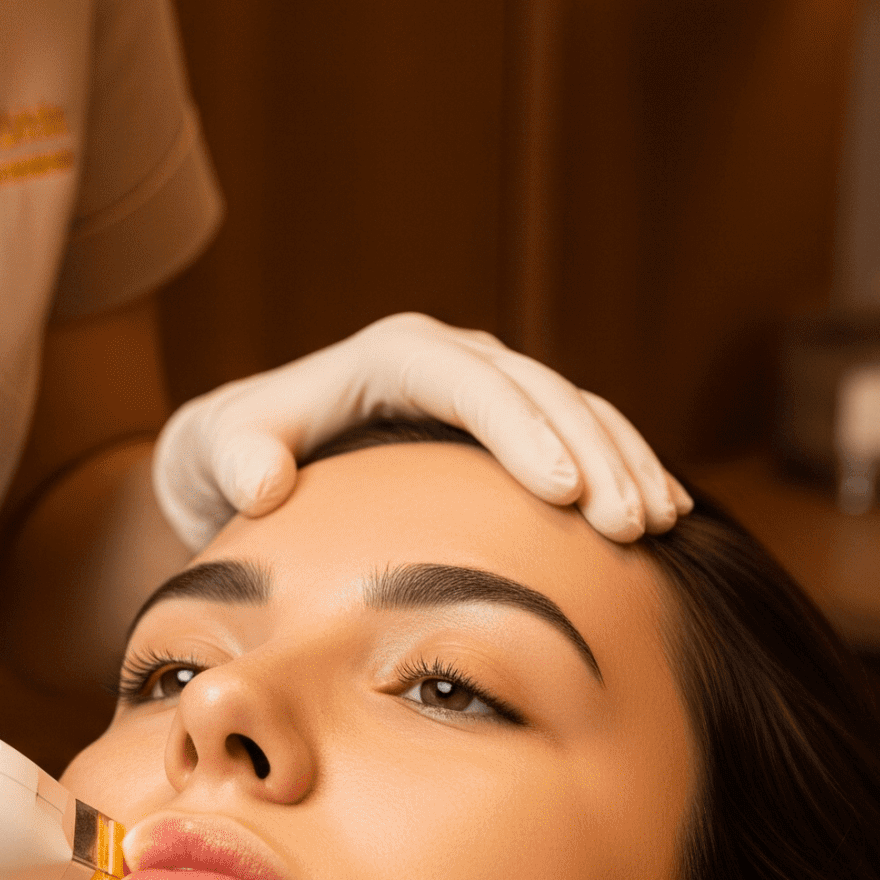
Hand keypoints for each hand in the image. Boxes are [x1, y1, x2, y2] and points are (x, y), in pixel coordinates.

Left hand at [151, 312, 690, 548]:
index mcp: (395, 354)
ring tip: (657, 524)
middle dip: (594, 454)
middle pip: (541, 393)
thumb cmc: (233, 451)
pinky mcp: (509, 424)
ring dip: (622, 462)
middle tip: (630, 525)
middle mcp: (452, 358)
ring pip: (576, 410)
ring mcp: (488, 387)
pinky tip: (661, 517)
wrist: (247, 455)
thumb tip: (266, 482)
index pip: (472, 383)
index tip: (563, 490)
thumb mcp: (218, 451)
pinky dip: (621, 470)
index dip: (523, 430)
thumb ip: (237, 459)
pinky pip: (581, 437)